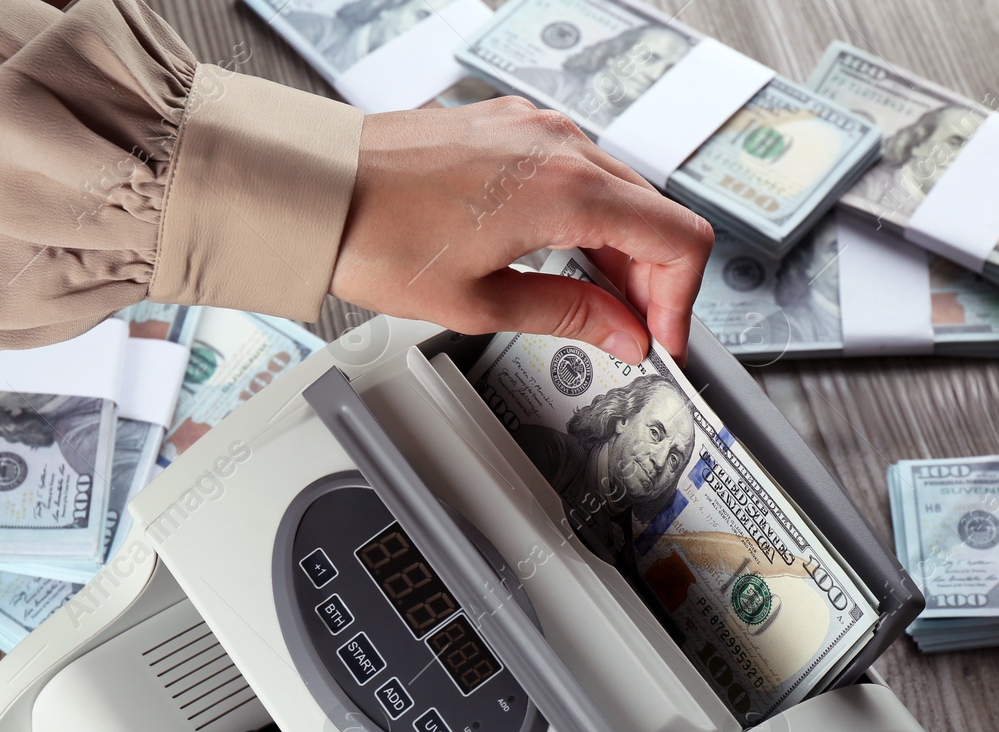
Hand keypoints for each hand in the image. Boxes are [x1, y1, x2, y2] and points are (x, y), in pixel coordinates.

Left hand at [329, 98, 714, 363]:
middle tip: (630, 331)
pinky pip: (576, 168)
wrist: (316, 187)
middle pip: (655, 215)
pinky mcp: (508, 125)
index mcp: (566, 188)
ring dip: (621, 248)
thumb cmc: (377, 236)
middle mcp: (559, 144)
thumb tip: (624, 335)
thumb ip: (571, 316)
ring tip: (592, 301)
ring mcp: (534, 127)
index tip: (661, 338)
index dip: (682, 301)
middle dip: (654, 281)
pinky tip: (559, 254)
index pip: (679, 240)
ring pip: (619, 190)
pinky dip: (586, 215)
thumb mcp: (482, 303)